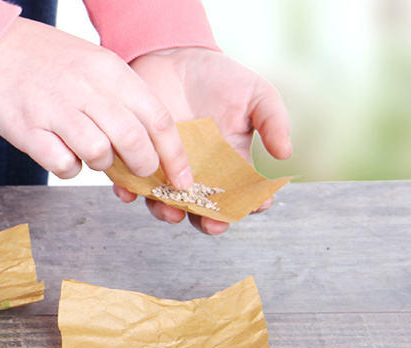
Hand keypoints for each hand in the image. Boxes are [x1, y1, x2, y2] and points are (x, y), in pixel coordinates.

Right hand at [0, 17, 192, 187]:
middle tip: (137, 172)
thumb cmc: (44, 58)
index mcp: (109, 71)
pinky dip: (68, 166)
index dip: (174, 155)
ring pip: (99, 155)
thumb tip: (147, 140)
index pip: (158, 118)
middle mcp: (86, 89)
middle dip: (143, 167)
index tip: (181, 178)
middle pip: (134, 141)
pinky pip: (62, 164)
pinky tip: (59, 151)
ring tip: (88, 151)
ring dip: (101, 164)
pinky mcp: (26, 129)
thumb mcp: (92, 63)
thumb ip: (119, 97)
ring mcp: (55, 109)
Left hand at [115, 47, 292, 234]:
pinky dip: (129, 191)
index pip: (242, 195)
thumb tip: (285, 154)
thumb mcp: (256, 93)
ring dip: (167, 212)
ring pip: (166, 203)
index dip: (249, 205)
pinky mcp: (137, 158)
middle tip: (210, 223)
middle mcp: (198, 173)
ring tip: (170, 210)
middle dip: (208, 221)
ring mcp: (166, 168)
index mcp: (230, 164)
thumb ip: (274, 121)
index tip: (254, 205)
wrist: (172, 55)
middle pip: (203, 210)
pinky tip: (130, 193)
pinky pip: (130, 182)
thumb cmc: (219, 76)